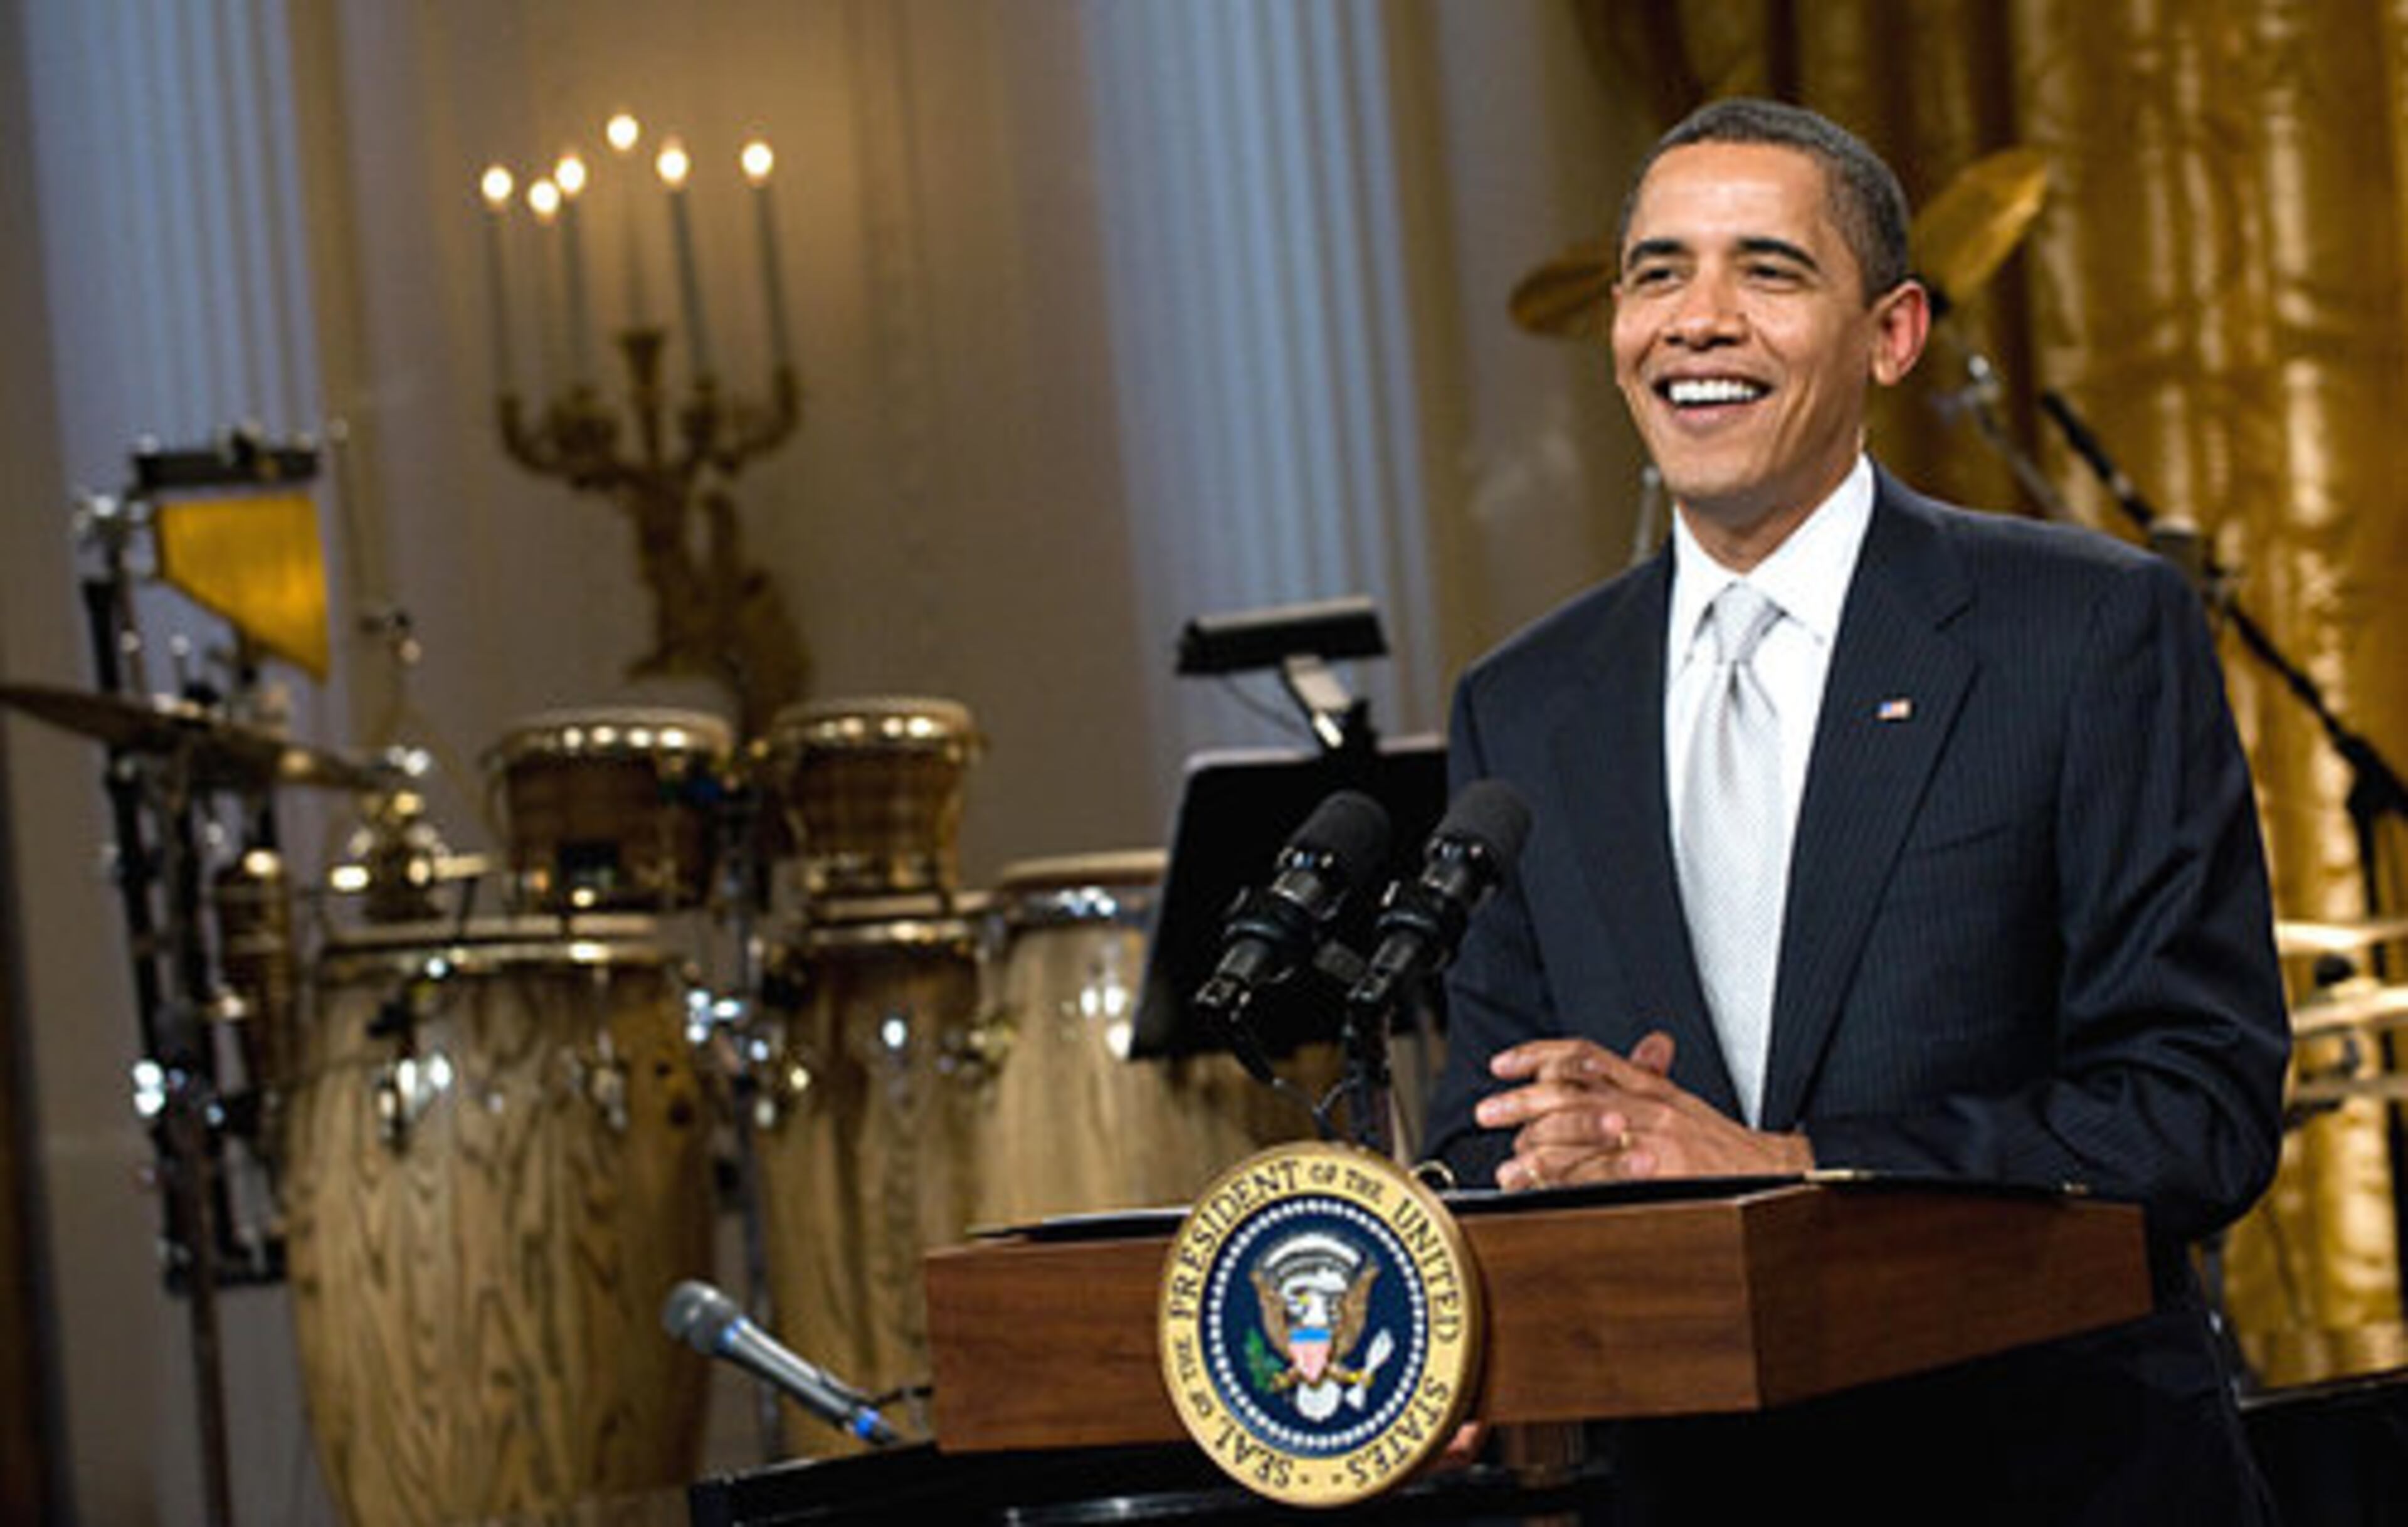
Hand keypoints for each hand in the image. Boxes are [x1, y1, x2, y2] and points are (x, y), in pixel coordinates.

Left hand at [1472, 1032, 1813, 1189]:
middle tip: (1488, 1112)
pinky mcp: (1662, 1170)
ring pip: (1580, 1129)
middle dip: (1522, 1101)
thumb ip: (1651, 1076)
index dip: (1538, 1054)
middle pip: (1571, 1090)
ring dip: (1536, 1147)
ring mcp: (1654, 1136)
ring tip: (1508, 1164)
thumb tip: (1647, 1045)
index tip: (1502, 1063)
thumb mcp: (1682, 1103)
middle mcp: (1647, 1103)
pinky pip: (1602, 1171)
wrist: (1775, 1174)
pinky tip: (1543, 1185)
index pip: (1584, 1054)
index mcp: (1647, 1084)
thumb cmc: (1723, 1145)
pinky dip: (1566, 1177)